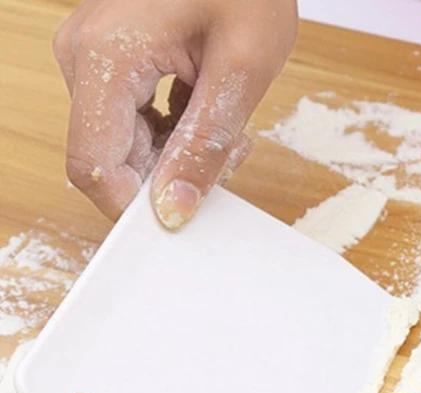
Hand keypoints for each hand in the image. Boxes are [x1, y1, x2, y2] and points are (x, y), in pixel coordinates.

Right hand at [53, 0, 296, 228]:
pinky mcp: (112, 62)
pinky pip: (133, 123)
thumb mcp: (240, 69)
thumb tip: (173, 210)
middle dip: (172, 176)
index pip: (94, 167)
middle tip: (231, 151)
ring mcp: (94, 58)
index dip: (136, 206)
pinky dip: (174, 135)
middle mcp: (84, 58)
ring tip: (229, 128)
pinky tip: (210, 113)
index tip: (186, 213)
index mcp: (105, 57)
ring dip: (179, 156)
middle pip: (112, 160)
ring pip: (126, 146)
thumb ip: (205, 144)